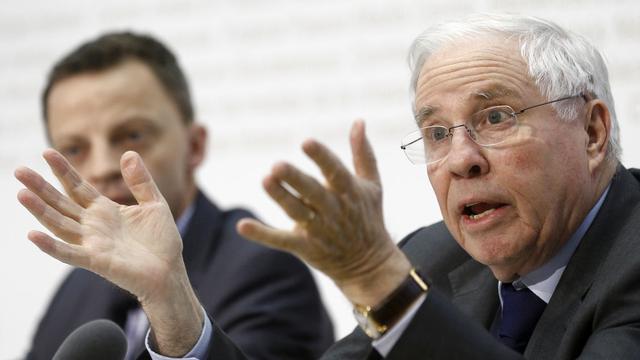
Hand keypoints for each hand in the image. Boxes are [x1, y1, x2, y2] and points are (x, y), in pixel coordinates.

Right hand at [15, 150, 201, 355]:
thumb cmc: (162, 242)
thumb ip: (141, 181)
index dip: (63, 171)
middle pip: (61, 203)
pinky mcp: (97, 261)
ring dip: (40, 211)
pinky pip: (69, 253)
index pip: (78, 187)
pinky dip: (52, 246)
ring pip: (60, 224)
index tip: (47, 152)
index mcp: (105, 211)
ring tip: (21, 194)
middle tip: (20, 171)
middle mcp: (93, 226)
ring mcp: (93, 243)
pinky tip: (33, 235)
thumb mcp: (155, 204)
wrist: (170, 273)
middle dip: (41, 187)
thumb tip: (129, 153)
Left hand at [238, 121, 410, 305]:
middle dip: (295, 179)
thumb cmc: (367, 217)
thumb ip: (363, 153)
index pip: (334, 171)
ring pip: (296, 212)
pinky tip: (243, 226)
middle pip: (312, 192)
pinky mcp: (305, 247)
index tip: (306, 142)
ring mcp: (318, 230)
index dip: (321, 157)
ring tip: (265, 180)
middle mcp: (334, 210)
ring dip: (280, 197)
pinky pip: (281, 240)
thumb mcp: (372, 185)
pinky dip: (262, 234)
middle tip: (277, 165)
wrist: (369, 265)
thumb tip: (359, 121)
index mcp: (349, 191)